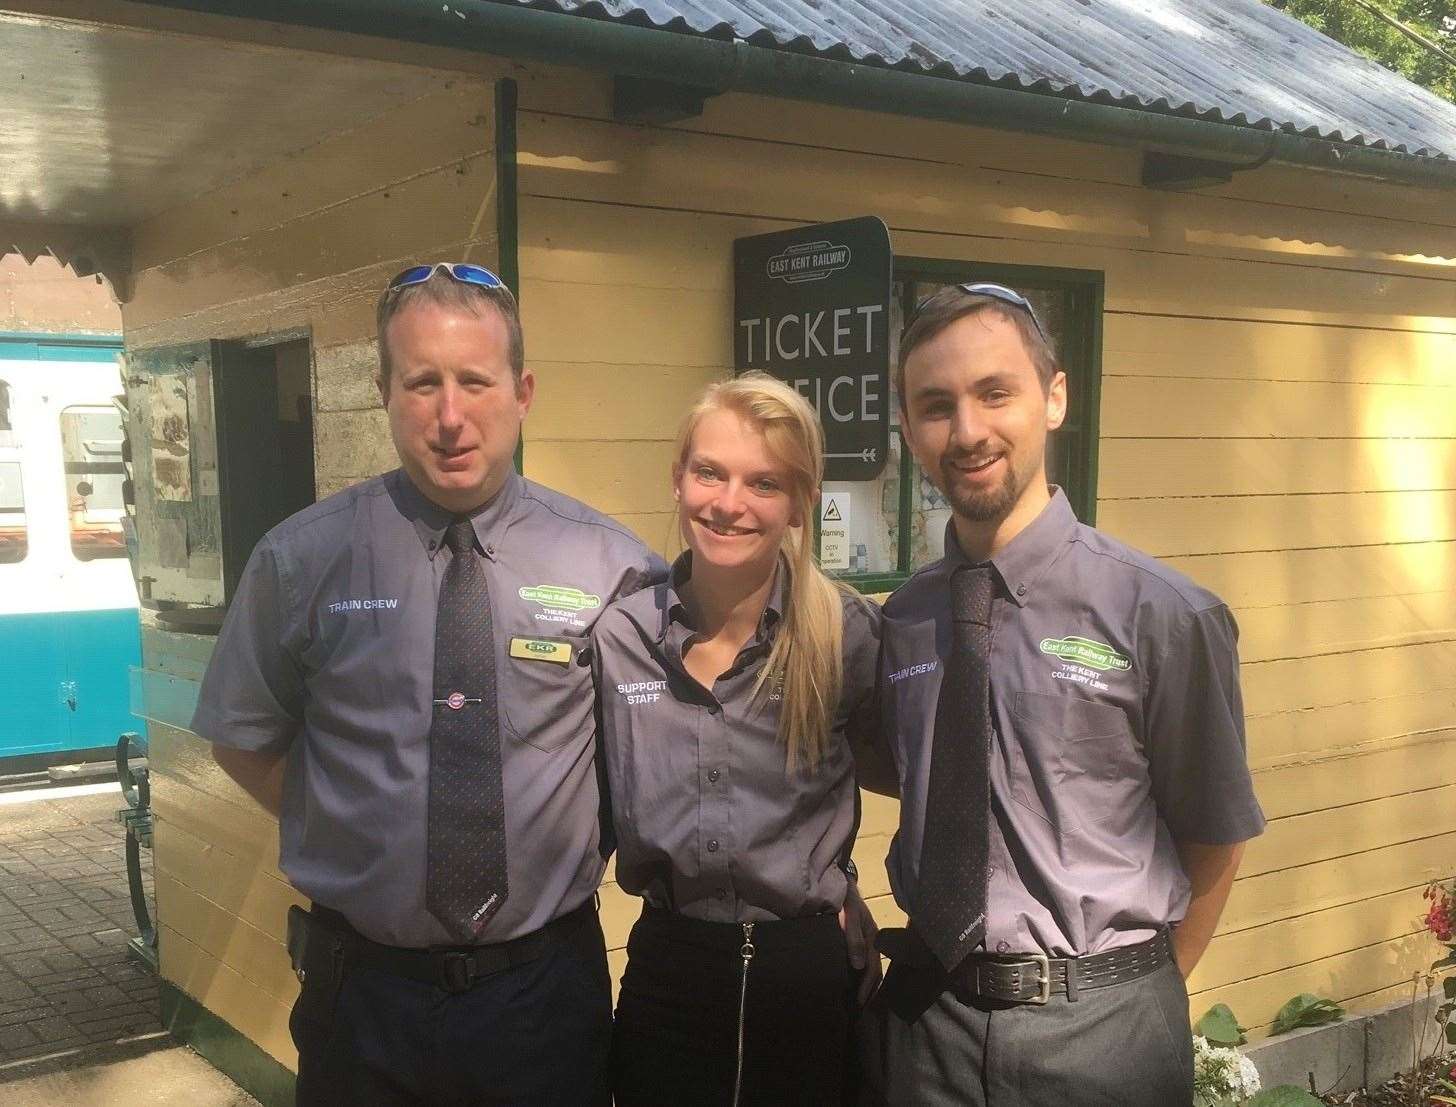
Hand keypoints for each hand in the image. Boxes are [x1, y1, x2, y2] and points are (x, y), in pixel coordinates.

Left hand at [838, 880, 881, 1006]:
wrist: (841, 882)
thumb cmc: (846, 899)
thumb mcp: (850, 915)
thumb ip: (854, 938)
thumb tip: (858, 966)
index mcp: (874, 938)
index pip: (873, 969)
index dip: (866, 987)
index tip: (859, 1003)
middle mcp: (874, 941)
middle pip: (875, 971)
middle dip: (869, 990)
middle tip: (860, 1009)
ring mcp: (868, 939)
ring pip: (871, 967)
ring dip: (866, 984)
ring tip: (858, 1002)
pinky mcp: (860, 938)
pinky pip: (864, 961)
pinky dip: (861, 975)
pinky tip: (853, 982)